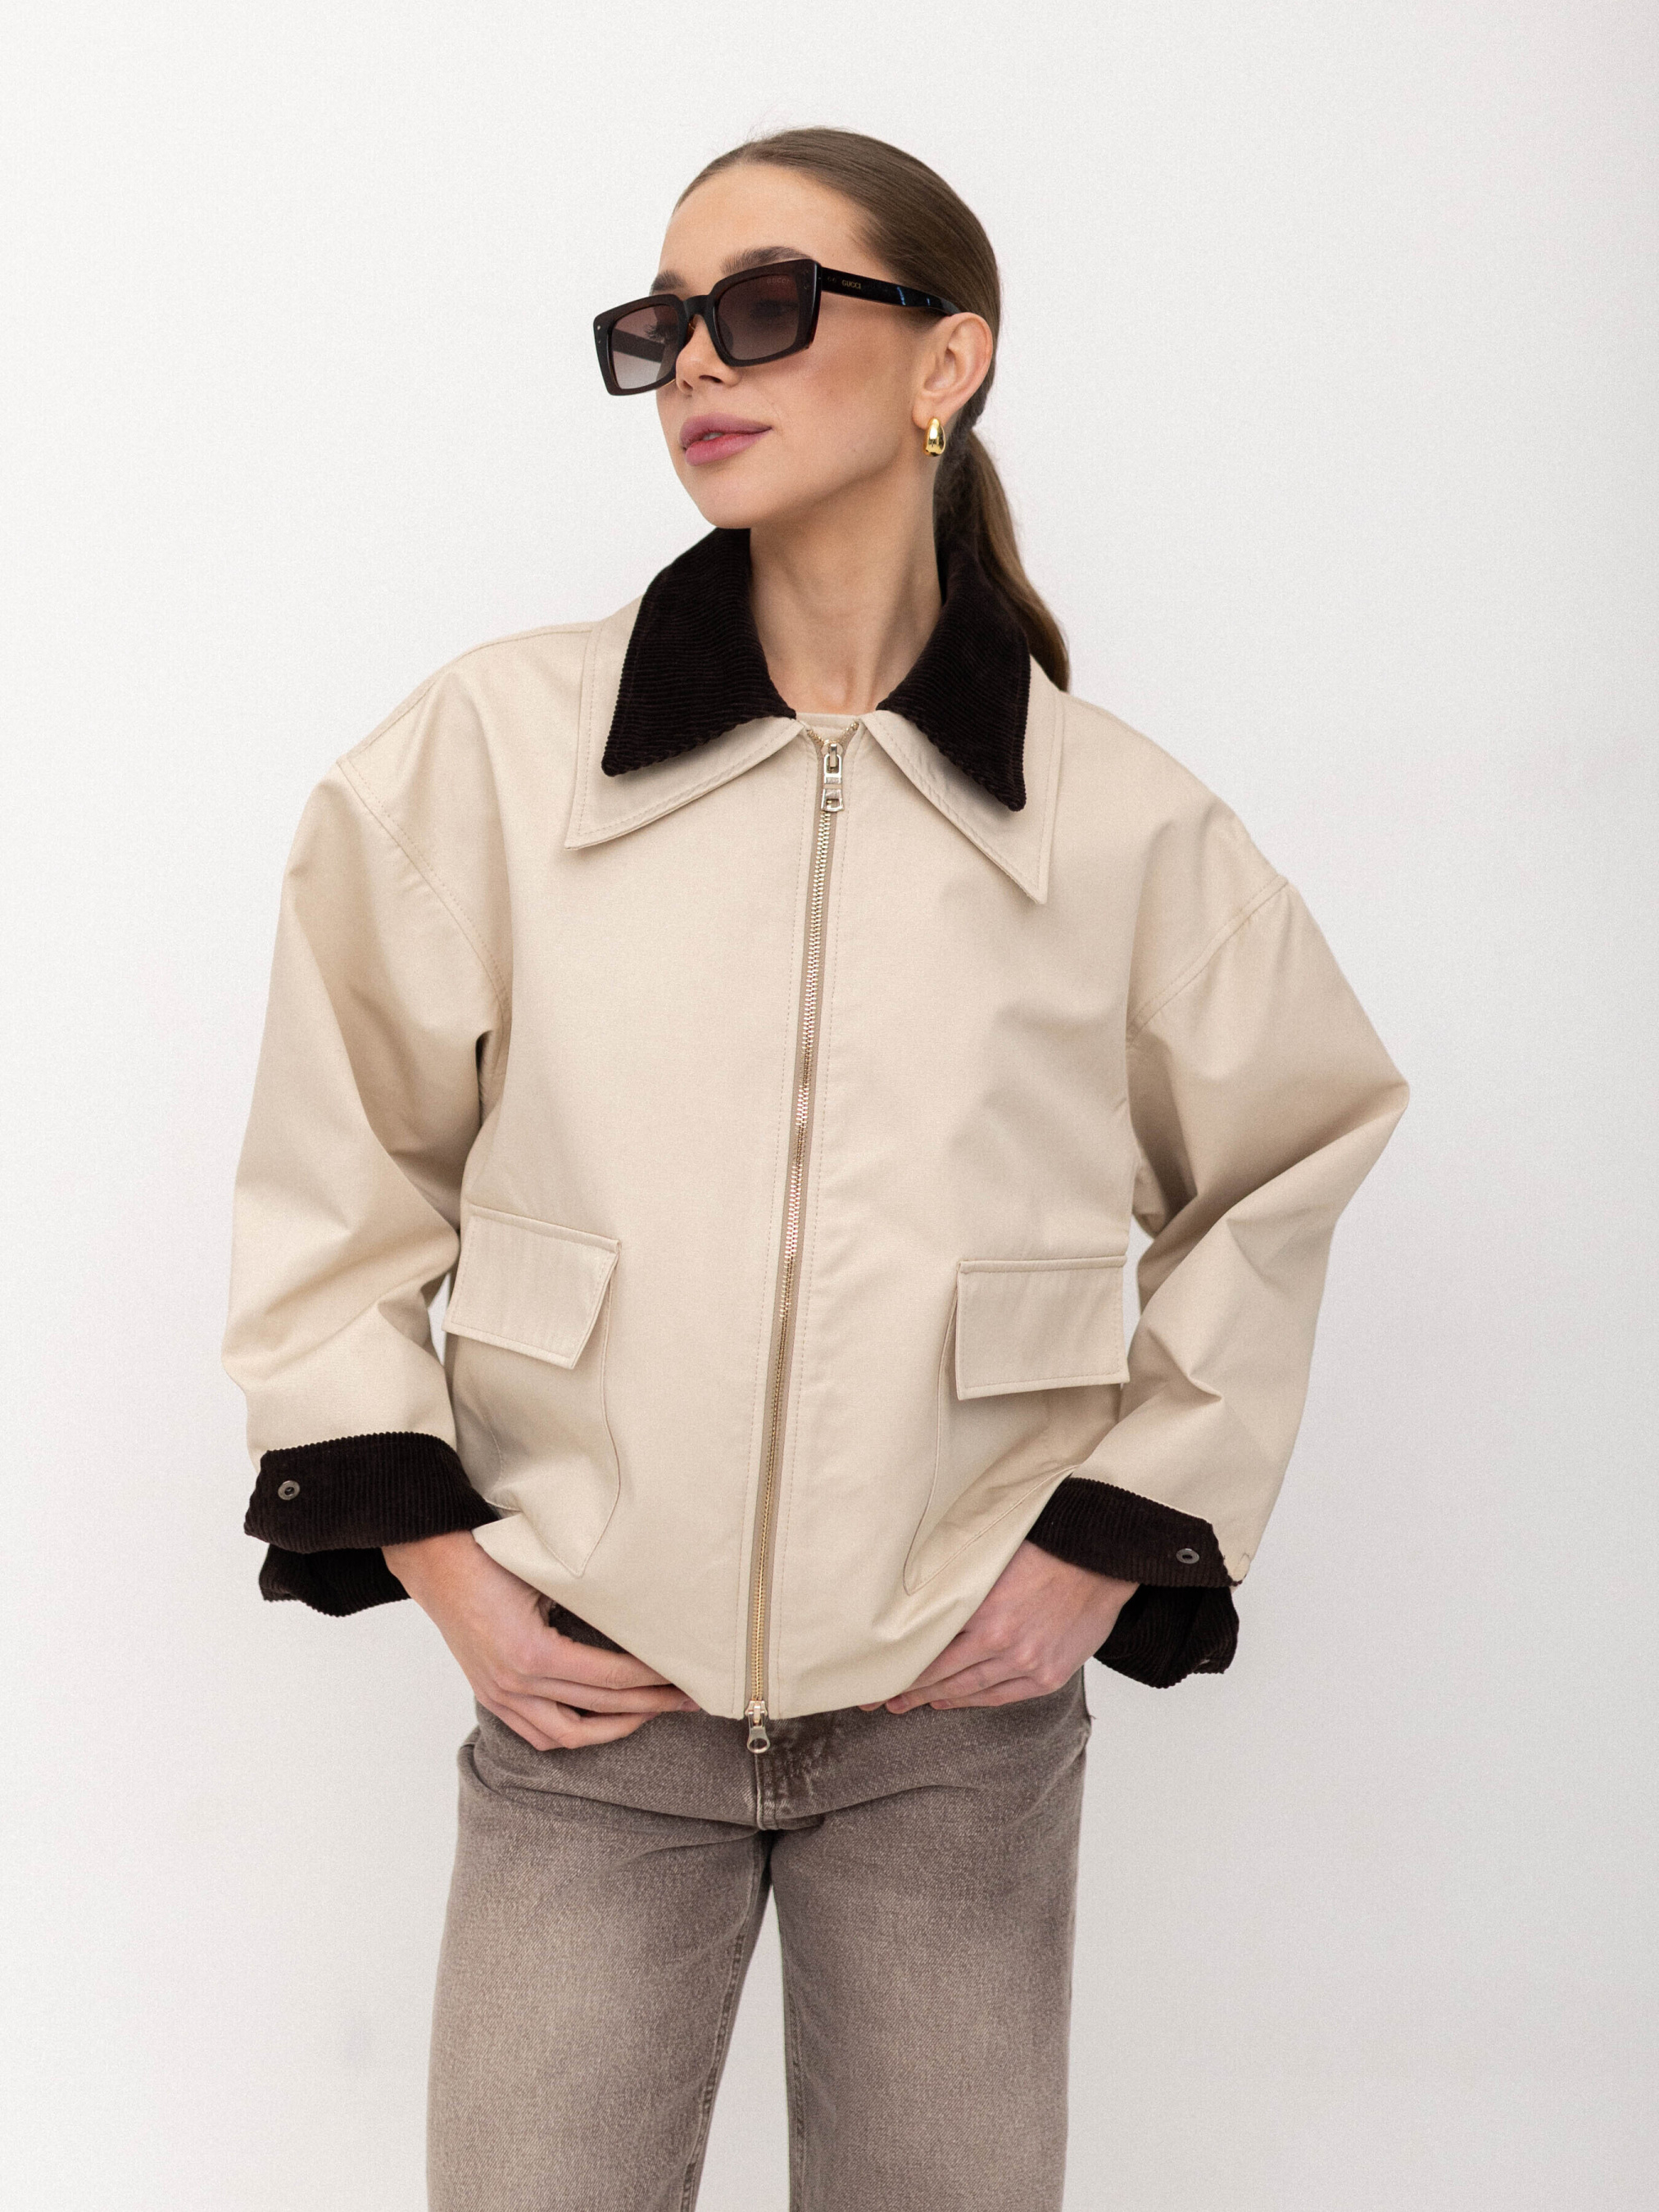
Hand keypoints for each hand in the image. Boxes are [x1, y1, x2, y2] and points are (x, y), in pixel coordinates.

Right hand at [384, 1530, 698, 1750]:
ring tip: (650, 1713)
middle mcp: (515, 1684)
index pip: (609, 1678)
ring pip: (566, 1736)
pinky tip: (600, 1721)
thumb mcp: (545, 1577)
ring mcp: (500, 1695)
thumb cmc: (490, 1558)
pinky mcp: (492, 1696)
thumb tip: (643, 1621)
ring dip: (614, 1728)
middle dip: (649, 1705)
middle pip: (597, 1709)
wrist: (435, 1562)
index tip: (683, 1672)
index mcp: (532, 1654)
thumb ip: (587, 1604)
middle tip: (686, 1697)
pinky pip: (537, 1735)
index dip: (651, 1679)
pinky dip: (573, 1735)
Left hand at [862, 1541, 1136, 1712]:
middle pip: (942, 1675)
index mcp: (982, 1610)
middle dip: (908, 1691)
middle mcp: (1002, 1642)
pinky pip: (1001, 1697)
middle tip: (880, 1702)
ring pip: (969, 1689)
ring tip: (910, 1705)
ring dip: (936, 1698)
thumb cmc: (1045, 1550)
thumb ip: (958, 1585)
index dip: (899, 1668)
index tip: (874, 1679)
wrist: (1099, 1562)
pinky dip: (973, 1700)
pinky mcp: (1048, 1676)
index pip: (927, 1648)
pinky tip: (952, 1700)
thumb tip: (918, 1599)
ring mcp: (1027, 1663)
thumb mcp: (992, 1561)